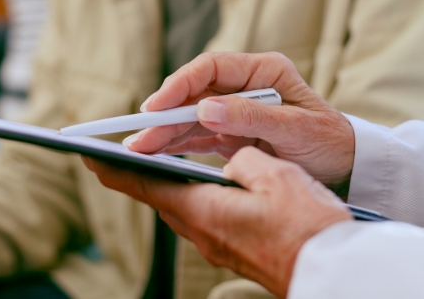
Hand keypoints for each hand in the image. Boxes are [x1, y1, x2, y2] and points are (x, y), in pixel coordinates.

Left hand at [84, 147, 352, 298]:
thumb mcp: (275, 177)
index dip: (114, 168)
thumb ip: (242, 160)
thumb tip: (231, 160)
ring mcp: (218, 244)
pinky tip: (202, 183)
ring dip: (165, 182)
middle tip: (121, 150)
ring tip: (158, 159)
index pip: (145, 185)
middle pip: (158, 197)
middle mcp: (202, 232)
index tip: (88, 153)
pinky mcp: (234, 248)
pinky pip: (202, 215)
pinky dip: (191, 193)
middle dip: (138, 172)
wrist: (334, 272)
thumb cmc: (306, 228)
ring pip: (180, 207)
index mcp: (203, 211)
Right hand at [125, 52, 355, 191]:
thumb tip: (205, 108)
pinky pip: (198, 135)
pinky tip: (158, 154)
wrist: (347, 166)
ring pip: (191, 115)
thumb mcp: (296, 129)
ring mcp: (237, 110)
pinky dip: (178, 145)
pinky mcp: (232, 133)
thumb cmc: (329, 141)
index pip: (211, 67)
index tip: (157, 105)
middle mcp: (246, 86)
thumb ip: (252, 117)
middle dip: (165, 114)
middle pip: (195, 93)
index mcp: (264, 71)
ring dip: (165, 132)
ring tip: (139, 150)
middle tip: (139, 137)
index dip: (180, 83)